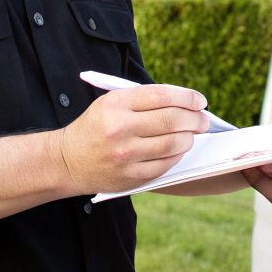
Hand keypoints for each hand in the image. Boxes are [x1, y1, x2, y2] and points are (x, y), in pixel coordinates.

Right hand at [53, 84, 208, 195]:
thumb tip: (185, 102)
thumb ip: (143, 100)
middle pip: (172, 119)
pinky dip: (178, 155)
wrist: (67, 160)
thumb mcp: (110, 103)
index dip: (187, 97)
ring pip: (173, 143)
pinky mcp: (130, 176)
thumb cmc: (96, 127)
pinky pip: (166, 164)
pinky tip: (179, 149)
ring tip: (192, 134)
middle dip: (196, 119)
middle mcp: (120, 128)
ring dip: (190, 138)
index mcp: (115, 104)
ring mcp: (125, 155)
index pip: (162, 95)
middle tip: (204, 119)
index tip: (200, 101)